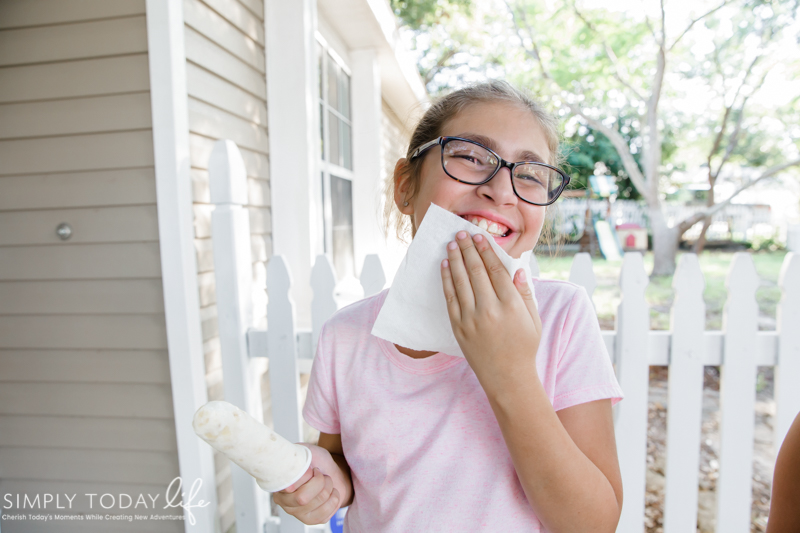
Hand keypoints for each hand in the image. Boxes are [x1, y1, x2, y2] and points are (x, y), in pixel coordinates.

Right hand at [272, 444, 341, 524]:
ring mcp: (297, 513)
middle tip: (322, 474)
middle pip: (302, 498)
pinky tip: (331, 492)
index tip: (312, 468)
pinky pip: (326, 512)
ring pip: (318, 502)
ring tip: (327, 481)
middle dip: (319, 481)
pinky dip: (334, 498)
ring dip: (329, 487)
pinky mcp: (312, 520)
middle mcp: (284, 501)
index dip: (305, 475)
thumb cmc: (316, 461)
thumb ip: (296, 458)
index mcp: (278, 484)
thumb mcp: (306, 452)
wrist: (330, 471)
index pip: (288, 485)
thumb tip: (293, 478)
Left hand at [441, 231, 541, 390]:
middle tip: (461, 233)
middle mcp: (490, 310)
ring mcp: (472, 319)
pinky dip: (447, 280)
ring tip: (451, 245)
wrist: (507, 378)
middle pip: (476, 271)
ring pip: (461, 282)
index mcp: (511, 305)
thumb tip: (518, 269)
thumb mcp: (533, 320)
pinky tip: (445, 267)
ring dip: (455, 260)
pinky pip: (450, 299)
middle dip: (467, 249)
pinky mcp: (459, 327)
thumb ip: (525, 294)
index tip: (479, 237)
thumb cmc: (523, 347)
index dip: (486, 251)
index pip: (495, 270)